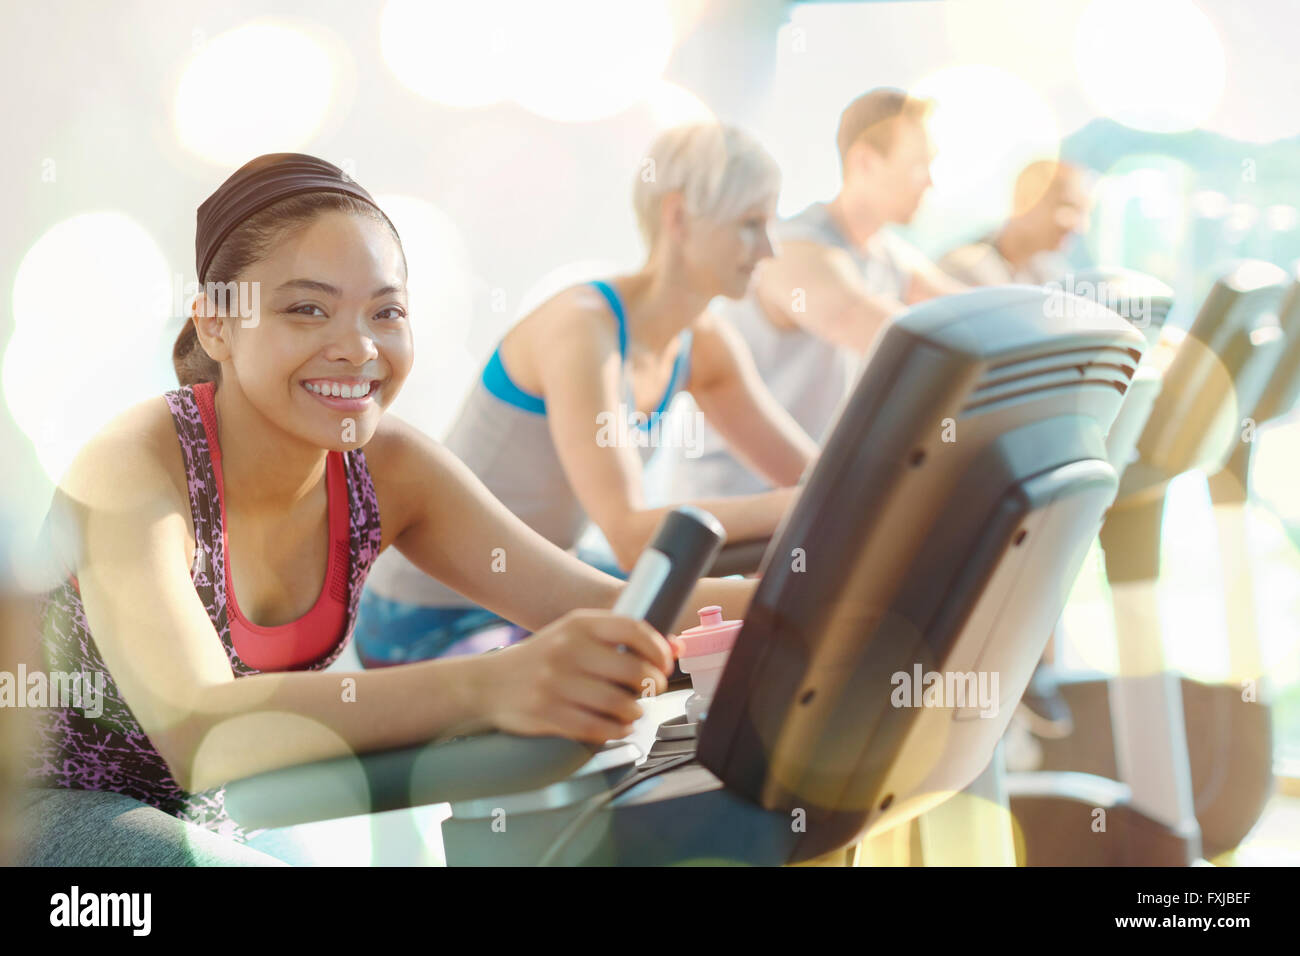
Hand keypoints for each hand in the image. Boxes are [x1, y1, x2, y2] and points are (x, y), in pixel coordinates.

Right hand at [474, 609, 676, 742]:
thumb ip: (620, 639)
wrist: (488, 683)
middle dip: (652, 685)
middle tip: (651, 690)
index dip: (659, 650)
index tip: (665, 663)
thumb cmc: (543, 658)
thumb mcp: (575, 635)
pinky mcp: (547, 713)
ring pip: (619, 704)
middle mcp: (567, 649)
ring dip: (635, 712)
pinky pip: (597, 728)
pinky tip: (618, 726)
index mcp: (578, 623)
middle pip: (633, 671)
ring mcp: (555, 683)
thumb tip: (675, 646)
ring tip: (633, 710)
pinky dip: (616, 730)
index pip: (634, 629)